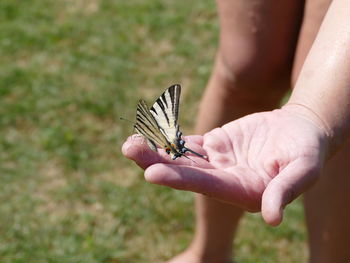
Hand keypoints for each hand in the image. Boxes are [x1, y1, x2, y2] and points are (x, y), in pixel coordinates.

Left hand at [122, 106, 328, 225]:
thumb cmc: (308, 150)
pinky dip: (168, 139)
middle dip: (157, 163)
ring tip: (129, 143)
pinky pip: (187, 143)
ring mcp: (217, 162)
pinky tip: (148, 134)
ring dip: (155, 151)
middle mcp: (225, 180)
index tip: (151, 173)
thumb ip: (286, 190)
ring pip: (181, 158)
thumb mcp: (304, 169)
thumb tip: (273, 218)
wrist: (301, 132)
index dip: (180, 178)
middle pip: (185, 173)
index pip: (207, 185)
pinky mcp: (214, 146)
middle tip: (130, 150)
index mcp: (243, 190)